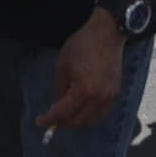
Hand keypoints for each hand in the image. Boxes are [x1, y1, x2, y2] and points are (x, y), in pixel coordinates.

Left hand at [39, 11, 129, 130]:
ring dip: (76, 122)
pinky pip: (101, 114)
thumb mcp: (62, 65)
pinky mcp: (115, 94)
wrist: (107, 33)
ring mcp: (109, 97)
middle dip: (62, 123)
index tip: (39, 121)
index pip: (64, 112)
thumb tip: (55, 107)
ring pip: (90, 121)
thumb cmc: (82, 45)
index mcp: (83, 90)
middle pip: (77, 121)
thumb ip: (59, 89)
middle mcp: (98, 98)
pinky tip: (81, 110)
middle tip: (51, 119)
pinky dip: (90, 117)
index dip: (50, 119)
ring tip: (66, 115)